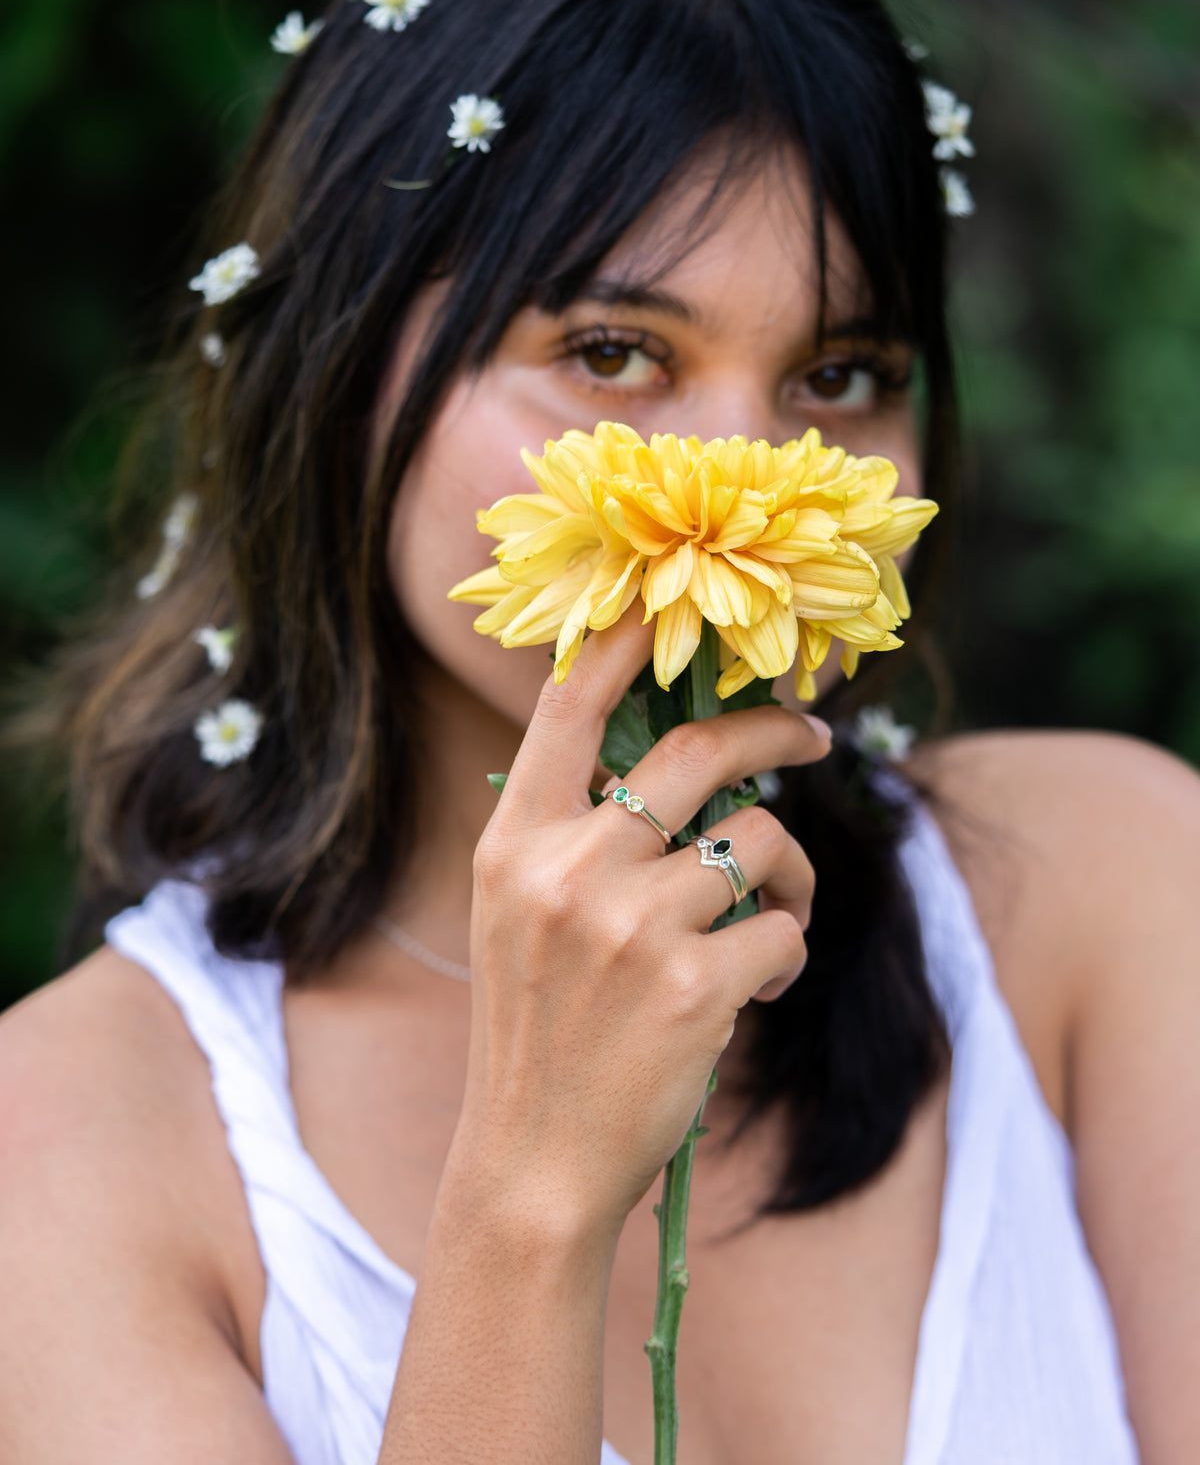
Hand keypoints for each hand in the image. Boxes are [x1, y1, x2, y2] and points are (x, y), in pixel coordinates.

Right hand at [448, 606, 830, 1242]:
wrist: (534, 1162)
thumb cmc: (540, 1031)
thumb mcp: (521, 916)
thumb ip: (577, 837)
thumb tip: (684, 764)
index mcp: (517, 843)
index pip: (570, 706)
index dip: (627, 640)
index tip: (675, 604)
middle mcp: (570, 867)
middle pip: (698, 752)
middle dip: (773, 731)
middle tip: (812, 734)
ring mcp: (633, 923)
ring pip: (758, 842)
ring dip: (785, 875)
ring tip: (771, 918)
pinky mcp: (697, 983)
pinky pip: (783, 926)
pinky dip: (786, 949)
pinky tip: (757, 983)